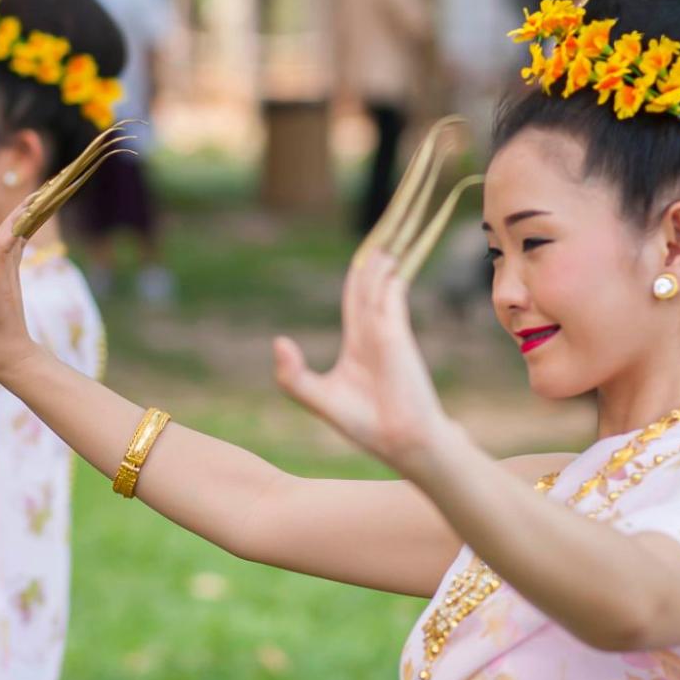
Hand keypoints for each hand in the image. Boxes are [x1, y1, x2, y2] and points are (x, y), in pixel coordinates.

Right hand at [0, 204, 39, 379]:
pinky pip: (16, 244)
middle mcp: (9, 275)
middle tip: (39, 187)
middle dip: (26, 210)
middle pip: (17, 234)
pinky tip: (25, 213)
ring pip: (20, 237)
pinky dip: (19, 226)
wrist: (15, 359)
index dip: (11, 225)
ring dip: (26, 215)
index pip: (5, 247)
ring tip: (37, 191)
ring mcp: (13, 276)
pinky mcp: (12, 277)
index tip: (24, 205)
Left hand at [273, 250, 454, 478]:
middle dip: (372, 264)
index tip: (363, 256)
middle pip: (369, 288)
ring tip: (384, 242)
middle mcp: (374, 333)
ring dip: (381, 265)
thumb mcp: (317, 398)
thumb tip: (279, 341)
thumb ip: (292, 375)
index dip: (357, 277)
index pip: (354, 300)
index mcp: (358, 344)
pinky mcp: (397, 336)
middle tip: (378, 238)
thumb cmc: (365, 424)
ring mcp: (387, 333)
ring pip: (380, 288)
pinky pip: (391, 299)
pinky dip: (391, 281)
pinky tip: (390, 264)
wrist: (400, 441)